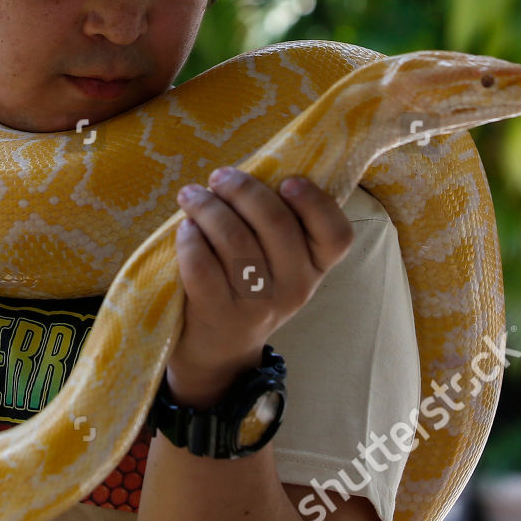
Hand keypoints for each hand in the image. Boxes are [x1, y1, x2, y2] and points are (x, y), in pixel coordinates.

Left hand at [168, 168, 353, 405]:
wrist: (218, 349)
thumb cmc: (247, 284)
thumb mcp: (278, 261)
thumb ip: (277, 222)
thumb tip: (251, 170)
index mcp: (316, 267)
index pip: (336, 235)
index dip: (315, 203)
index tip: (288, 180)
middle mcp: (296, 288)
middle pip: (277, 225)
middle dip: (244, 190)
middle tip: (219, 177)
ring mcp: (259, 305)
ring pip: (235, 240)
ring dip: (208, 208)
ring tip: (191, 196)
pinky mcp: (220, 314)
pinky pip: (202, 266)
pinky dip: (190, 239)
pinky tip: (184, 229)